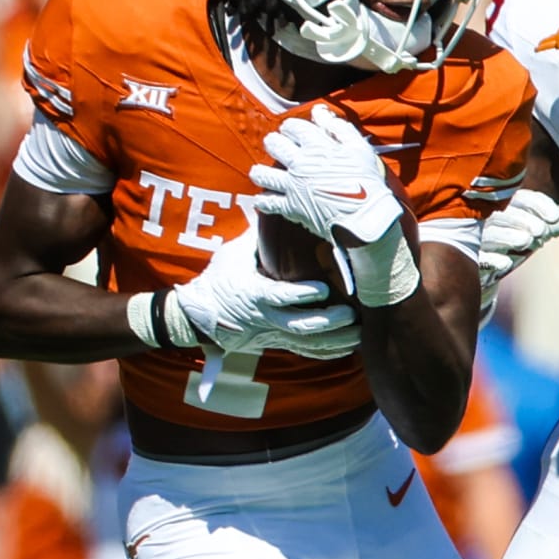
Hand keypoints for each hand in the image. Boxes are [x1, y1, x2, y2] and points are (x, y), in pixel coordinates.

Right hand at [173, 226, 359, 357]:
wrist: (199, 317)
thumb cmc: (217, 281)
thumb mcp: (232, 255)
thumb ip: (255, 236)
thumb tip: (270, 207)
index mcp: (252, 294)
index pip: (279, 297)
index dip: (301, 295)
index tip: (323, 289)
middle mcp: (264, 318)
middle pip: (299, 326)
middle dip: (327, 322)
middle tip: (350, 313)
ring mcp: (272, 333)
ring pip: (306, 343)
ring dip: (335, 340)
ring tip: (359, 333)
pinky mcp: (277, 343)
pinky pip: (305, 351)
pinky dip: (328, 351)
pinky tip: (349, 347)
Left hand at [250, 105, 403, 244]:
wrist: (365, 215)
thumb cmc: (367, 181)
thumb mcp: (359, 148)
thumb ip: (338, 127)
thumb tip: (319, 112)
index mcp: (317, 146)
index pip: (293, 127)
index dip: (290, 127)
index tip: (291, 131)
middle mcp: (300, 163)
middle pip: (274, 146)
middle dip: (273, 143)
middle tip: (275, 146)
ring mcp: (293, 186)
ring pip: (264, 174)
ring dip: (260, 172)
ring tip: (259, 172)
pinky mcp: (292, 207)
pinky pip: (269, 203)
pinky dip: (263, 201)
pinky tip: (260, 200)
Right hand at [478, 189, 558, 307]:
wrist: (490, 266)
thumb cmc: (518, 241)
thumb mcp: (543, 229)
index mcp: (511, 207)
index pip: (523, 198)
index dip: (538, 204)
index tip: (555, 216)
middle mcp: (494, 219)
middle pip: (507, 214)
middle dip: (524, 221)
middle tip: (541, 232)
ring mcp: (481, 239)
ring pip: (492, 233)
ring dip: (509, 237)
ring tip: (525, 241)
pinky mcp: (474, 260)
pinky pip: (479, 257)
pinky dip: (492, 260)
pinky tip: (505, 264)